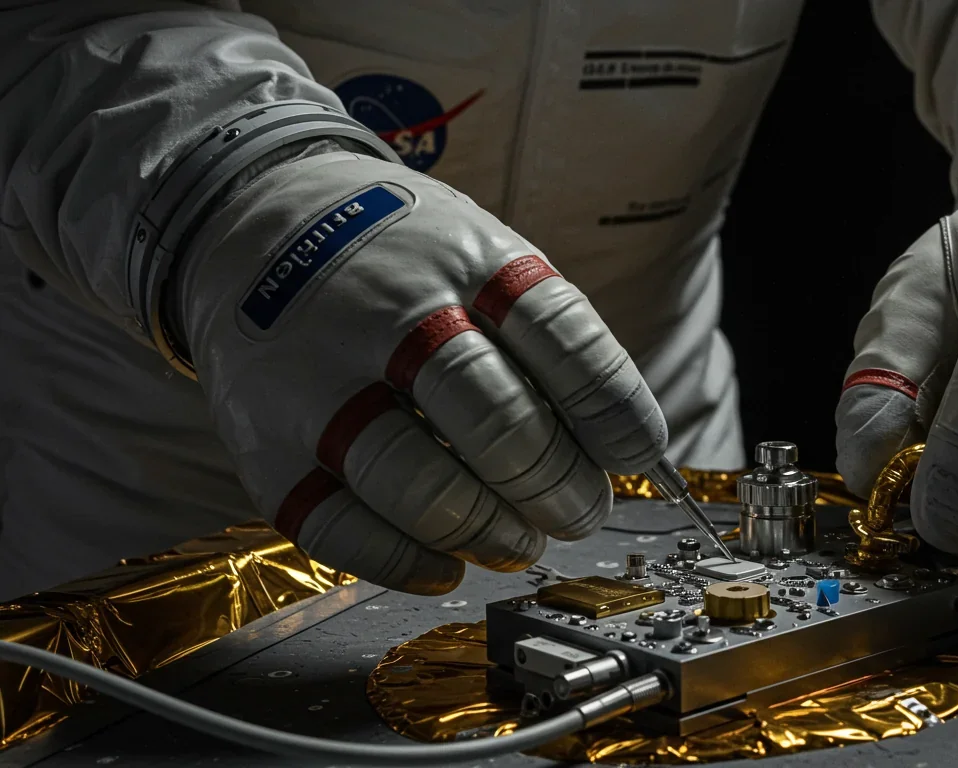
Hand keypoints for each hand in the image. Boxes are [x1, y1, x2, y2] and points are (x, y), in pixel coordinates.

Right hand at [173, 149, 666, 594]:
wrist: (253, 215)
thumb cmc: (402, 256)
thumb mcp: (483, 254)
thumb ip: (546, 340)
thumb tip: (621, 450)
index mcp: (464, 257)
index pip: (562, 340)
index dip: (613, 412)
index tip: (636, 455)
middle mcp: (388, 310)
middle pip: (497, 420)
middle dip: (559, 486)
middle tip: (580, 510)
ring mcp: (315, 375)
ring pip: (419, 483)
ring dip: (490, 530)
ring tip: (521, 541)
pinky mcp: (262, 439)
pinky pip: (336, 527)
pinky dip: (404, 561)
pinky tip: (445, 564)